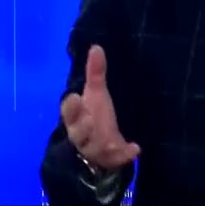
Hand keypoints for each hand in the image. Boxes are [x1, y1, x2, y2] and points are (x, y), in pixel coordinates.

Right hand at [60, 45, 140, 170]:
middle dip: (82, 127)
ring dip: (103, 144)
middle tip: (89, 120)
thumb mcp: (97, 93)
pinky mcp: (111, 157)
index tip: (75, 97)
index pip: (69, 112)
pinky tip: (136, 148)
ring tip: (112, 141)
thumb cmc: (96, 115)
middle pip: (78, 132)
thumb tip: (96, 47)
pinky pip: (116, 159)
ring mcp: (96, 147)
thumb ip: (96, 73)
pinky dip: (124, 154)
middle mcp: (82, 134)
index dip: (71, 107)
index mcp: (77, 117)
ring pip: (94, 148)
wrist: (102, 145)